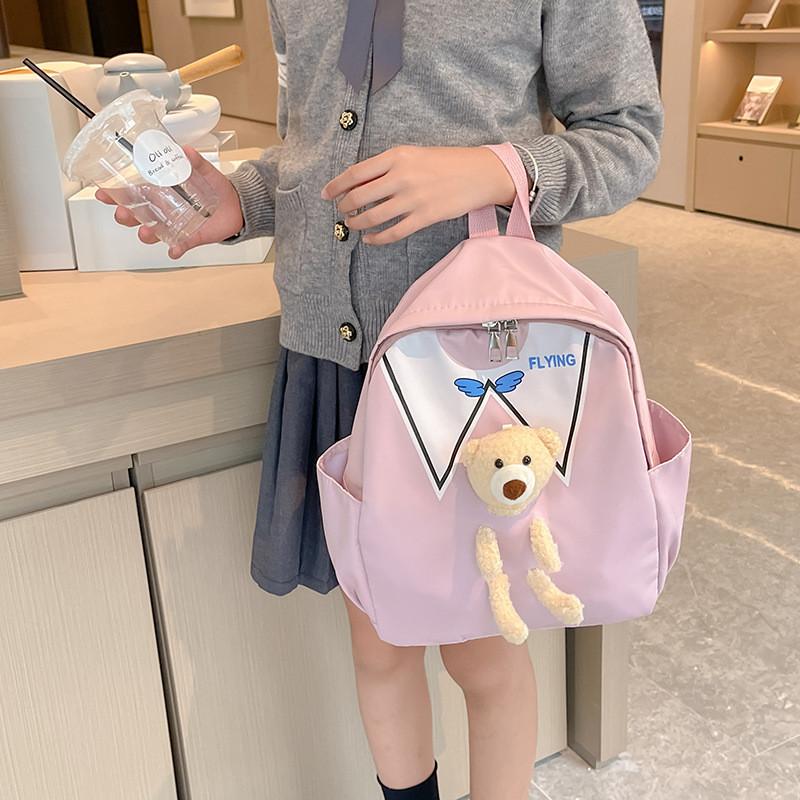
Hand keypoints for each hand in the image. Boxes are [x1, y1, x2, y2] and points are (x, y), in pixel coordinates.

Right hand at [96, 146, 244, 258]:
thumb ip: (197, 163)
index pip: (133, 193)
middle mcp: (163, 210)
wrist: (237, 206)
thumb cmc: (216, 188)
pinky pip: (178, 246)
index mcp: (162, 192)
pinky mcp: (189, 237)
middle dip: (125, 215)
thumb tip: (187, 151)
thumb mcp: (207, 172)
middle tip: (123, 214)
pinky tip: (173, 250)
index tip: (104, 193)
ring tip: (146, 232)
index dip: (117, 194)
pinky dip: (175, 249)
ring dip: (146, 233)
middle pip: (136, 215)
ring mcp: (175, 225)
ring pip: (153, 232)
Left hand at [320, 145, 525, 244]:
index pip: (356, 173)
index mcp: (397, 157)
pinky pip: (393, 232)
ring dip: (357, 223)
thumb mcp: (413, 155)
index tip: (326, 194)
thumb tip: (359, 182)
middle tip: (342, 211)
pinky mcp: (425, 217)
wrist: (478, 173)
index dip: (336, 186)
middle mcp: (402, 177)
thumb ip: (387, 167)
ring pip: (373, 217)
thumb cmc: (445, 162)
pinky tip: (370, 239)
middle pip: (359, 197)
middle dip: (345, 207)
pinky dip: (377, 238)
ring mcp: (413, 199)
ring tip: (353, 225)